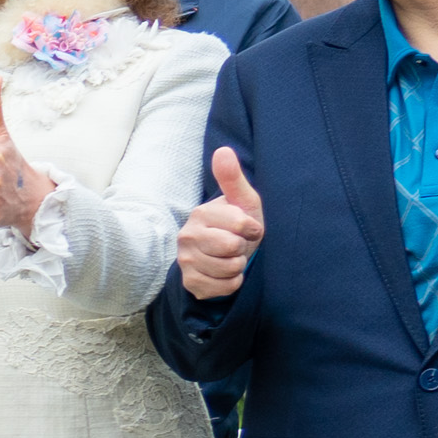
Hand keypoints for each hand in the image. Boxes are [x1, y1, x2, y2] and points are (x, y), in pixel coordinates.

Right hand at [177, 146, 264, 301]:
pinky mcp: (190, 283)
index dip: (252, 229)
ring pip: (229, 269)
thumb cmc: (238, 225)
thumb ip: (232, 178)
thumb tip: (222, 150)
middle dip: (243, 248)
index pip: (240, 225)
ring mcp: (185, 261)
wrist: (225, 256)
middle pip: (232, 248)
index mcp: (200, 214)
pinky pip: (224, 287)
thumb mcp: (243, 201)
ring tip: (231, 259)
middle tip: (238, 245)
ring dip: (238, 266)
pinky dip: (232, 283)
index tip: (247, 228)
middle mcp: (186, 237)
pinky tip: (225, 274)